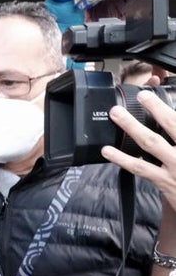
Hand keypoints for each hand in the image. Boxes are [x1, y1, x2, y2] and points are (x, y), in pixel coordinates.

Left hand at [102, 92, 175, 211]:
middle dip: (157, 108)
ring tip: (117, 114)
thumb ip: (175, 134)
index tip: (156, 94)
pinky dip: (122, 158)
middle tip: (143, 95)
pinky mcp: (163, 181)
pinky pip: (139, 168)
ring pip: (151, 143)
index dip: (166, 107)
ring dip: (132, 127)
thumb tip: (168, 120)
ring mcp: (175, 167)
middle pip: (172, 125)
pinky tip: (107, 151)